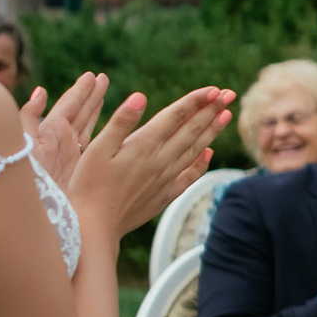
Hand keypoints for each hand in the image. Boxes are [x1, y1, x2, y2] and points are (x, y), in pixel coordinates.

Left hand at [20, 73, 106, 187]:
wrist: (32, 212)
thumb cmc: (25, 179)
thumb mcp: (24, 145)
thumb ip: (29, 118)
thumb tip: (40, 92)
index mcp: (49, 132)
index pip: (68, 105)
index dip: (80, 91)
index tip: (92, 76)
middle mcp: (61, 142)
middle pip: (80, 112)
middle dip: (91, 95)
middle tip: (103, 78)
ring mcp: (71, 156)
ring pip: (88, 125)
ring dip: (97, 108)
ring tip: (105, 93)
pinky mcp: (81, 170)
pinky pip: (96, 146)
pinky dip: (106, 134)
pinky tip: (114, 128)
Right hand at [65, 86, 236, 235]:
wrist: (95, 227)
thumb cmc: (88, 185)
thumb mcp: (97, 149)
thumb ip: (121, 122)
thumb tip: (140, 96)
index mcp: (144, 145)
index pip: (176, 116)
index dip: (195, 101)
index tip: (213, 89)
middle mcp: (161, 160)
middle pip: (191, 130)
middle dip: (211, 110)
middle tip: (229, 94)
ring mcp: (166, 178)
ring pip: (196, 150)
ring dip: (212, 131)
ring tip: (227, 115)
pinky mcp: (165, 195)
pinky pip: (190, 176)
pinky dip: (202, 163)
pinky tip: (209, 153)